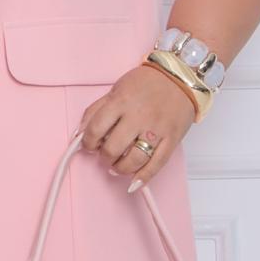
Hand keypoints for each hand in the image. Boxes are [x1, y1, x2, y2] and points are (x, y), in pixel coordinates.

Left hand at [76, 64, 195, 190]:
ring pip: (134, 159)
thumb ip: (97, 109)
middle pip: (113, 147)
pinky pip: (157, 164)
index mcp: (121, 102)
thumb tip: (80, 132)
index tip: (89, 145)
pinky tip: (134, 183)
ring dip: (120, 168)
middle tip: (104, 156)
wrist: (179, 78)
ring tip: (116, 167)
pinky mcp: (171, 139)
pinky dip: (144, 177)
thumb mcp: (116, 89)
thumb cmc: (146, 83)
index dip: (88, 142)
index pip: (96, 128)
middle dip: (104, 157)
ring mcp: (156, 130)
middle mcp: (138, 116)